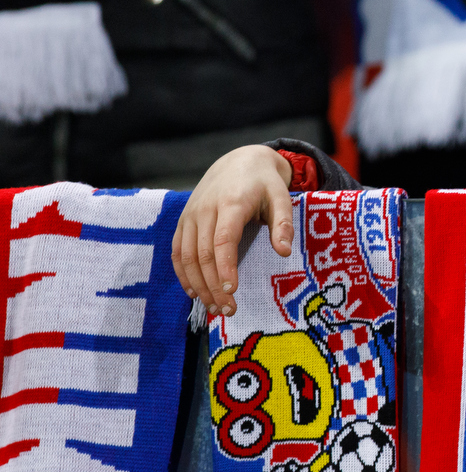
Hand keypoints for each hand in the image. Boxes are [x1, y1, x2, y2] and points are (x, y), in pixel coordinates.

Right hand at [173, 146, 294, 315]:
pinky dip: (182, 273)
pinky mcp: (183, 220)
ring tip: (214, 308)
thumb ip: (284, 223)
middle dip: (213, 286)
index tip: (232, 292)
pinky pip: (176, 250)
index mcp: (230, 204)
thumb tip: (284, 252)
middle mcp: (204, 210)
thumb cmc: (264, 183)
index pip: (223, 241)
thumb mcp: (282, 196)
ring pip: (186, 256)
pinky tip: (194, 292)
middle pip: (203, 254)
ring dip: (198, 285)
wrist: (238, 161)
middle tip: (228, 311)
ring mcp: (190, 215)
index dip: (225, 268)